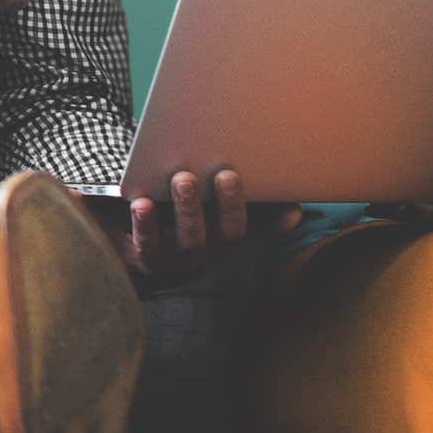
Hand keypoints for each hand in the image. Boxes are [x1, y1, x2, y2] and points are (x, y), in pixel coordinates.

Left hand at [118, 165, 272, 285]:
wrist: (136, 257)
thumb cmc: (186, 228)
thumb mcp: (222, 223)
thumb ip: (257, 216)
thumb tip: (296, 212)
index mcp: (224, 238)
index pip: (245, 226)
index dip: (260, 214)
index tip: (268, 193)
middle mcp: (204, 250)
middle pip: (222, 231)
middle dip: (226, 204)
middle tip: (226, 175)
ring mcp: (176, 257)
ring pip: (187, 236)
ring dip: (188, 208)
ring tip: (184, 179)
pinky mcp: (146, 257)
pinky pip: (147, 243)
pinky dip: (145, 224)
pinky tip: (140, 203)